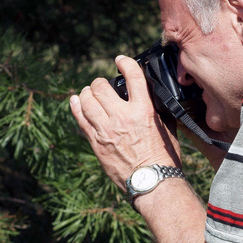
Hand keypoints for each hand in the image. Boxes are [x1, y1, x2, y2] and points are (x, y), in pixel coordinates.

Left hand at [69, 54, 181, 186]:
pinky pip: (80, 119)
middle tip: (102, 85)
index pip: (133, 76)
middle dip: (100, 82)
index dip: (125, 63)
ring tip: (89, 93)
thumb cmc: (164, 157)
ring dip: (87, 93)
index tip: (120, 61)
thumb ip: (157, 110)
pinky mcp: (95, 142)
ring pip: (87, 100)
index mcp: (144, 111)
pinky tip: (75, 101)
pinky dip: (76, 106)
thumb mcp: (167, 127)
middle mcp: (122, 117)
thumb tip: (153, 97)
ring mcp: (106, 130)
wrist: (151, 181)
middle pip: (101, 87)